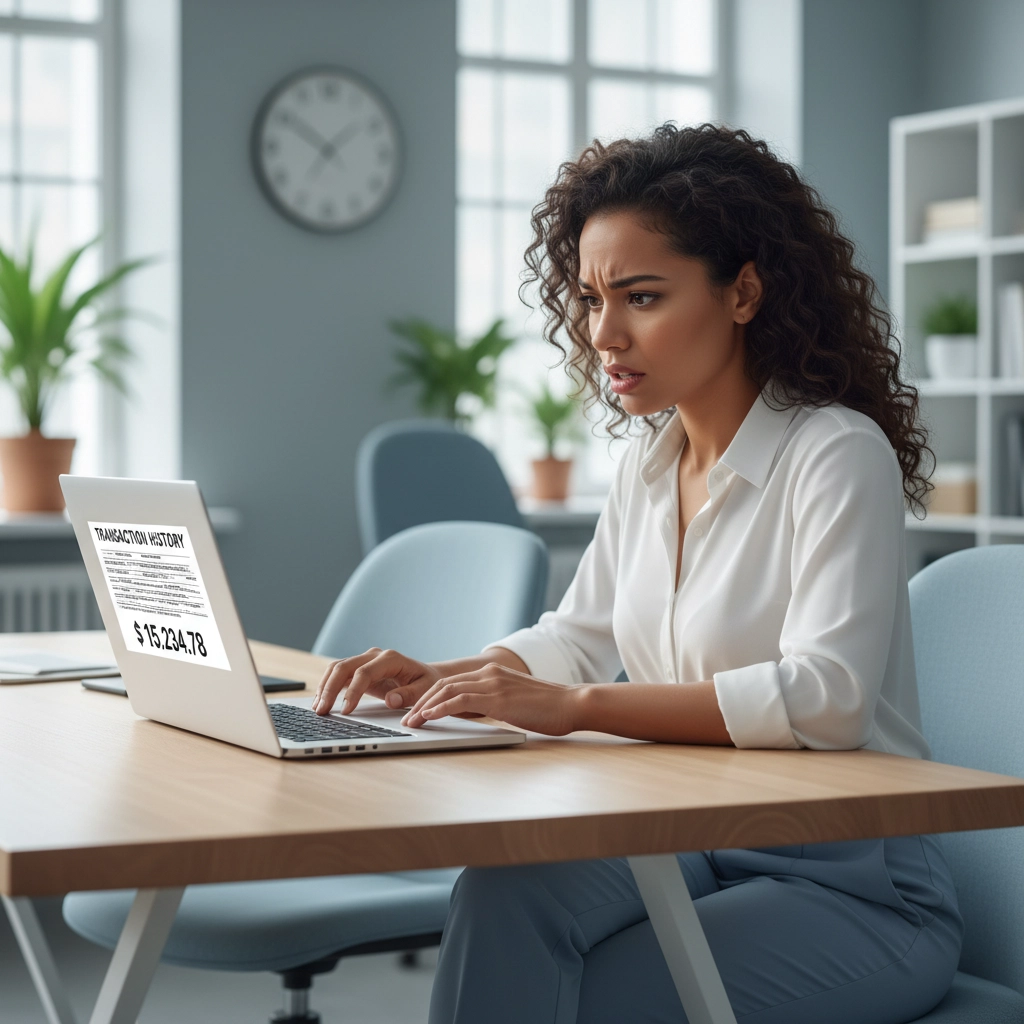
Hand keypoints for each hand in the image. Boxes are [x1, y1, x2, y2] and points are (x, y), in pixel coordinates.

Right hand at [312, 648, 441, 715]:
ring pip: (337, 668)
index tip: (346, 710)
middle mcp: (374, 656)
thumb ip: (409, 694)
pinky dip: (327, 686)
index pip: (365, 672)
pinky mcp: (358, 669)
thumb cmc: (425, 682)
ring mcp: (364, 660)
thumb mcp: (424, 689)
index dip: (353, 691)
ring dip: (324, 687)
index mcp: (390, 658)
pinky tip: (320, 702)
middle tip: (322, 711)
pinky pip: (338, 674)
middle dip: (330, 688)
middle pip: (344, 666)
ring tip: (317, 709)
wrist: (425, 675)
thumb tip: (391, 700)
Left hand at [402, 662, 578, 735]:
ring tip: (412, 722)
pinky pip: (460, 701)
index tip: (417, 711)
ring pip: (447, 690)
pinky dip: (441, 709)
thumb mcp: (513, 702)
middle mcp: (489, 674)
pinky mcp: (497, 698)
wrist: (572, 704)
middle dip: (421, 702)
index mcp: (492, 673)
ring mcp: (493, 684)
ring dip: (425, 707)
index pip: (452, 682)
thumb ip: (490, 702)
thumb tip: (468, 712)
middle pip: (444, 684)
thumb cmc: (547, 709)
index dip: (431, 697)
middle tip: (407, 718)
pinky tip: (429, 717)